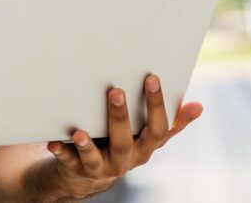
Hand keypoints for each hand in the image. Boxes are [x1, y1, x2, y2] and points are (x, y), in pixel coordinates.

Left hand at [41, 74, 201, 199]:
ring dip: (87, 144)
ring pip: (95, 158)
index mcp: (145, 147)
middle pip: (124, 141)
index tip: (151, 76)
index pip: (157, 128)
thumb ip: (172, 122)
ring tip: (79, 132)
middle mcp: (125, 160)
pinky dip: (61, 151)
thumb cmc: (124, 141)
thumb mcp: (147, 134)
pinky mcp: (76, 168)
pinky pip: (68, 162)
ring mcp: (100, 166)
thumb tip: (198, 106)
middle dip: (120, 117)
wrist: (90, 173)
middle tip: (115, 90)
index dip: (157, 104)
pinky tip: (53, 142)